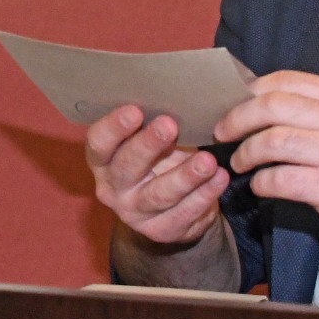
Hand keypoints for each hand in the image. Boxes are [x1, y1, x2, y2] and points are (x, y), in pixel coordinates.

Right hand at [87, 105, 230, 247]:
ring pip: (159, 194)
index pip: (99, 143)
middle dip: (148, 145)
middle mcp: (113, 188)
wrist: (168, 207)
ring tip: (208, 160)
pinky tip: (220, 178)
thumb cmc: (158, 158)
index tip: (135, 110)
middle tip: (170, 125)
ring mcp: (135, 212)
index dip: (114, 127)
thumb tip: (177, 88)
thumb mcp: (149, 140)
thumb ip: (153, 121)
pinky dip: (204, 195)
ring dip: (185, 176)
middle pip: (126, 167)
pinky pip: (184, 213)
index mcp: (102, 160)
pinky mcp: (161, 230)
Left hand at [214, 71, 318, 250]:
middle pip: (270, 107)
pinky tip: (261, 186)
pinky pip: (278, 180)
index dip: (252, 90)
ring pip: (269, 142)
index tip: (237, 102)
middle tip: (224, 131)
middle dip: (237, 118)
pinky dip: (261, 183)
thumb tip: (276, 99)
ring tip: (239, 162)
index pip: (286, 80)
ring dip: (245, 153)